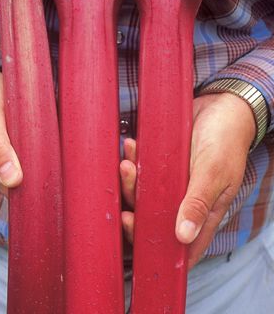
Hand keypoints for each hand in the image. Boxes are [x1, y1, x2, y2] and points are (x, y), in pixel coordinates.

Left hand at [120, 93, 255, 268]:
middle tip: (126, 202)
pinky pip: (141, 166)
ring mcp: (170, 181)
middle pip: (153, 215)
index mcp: (202, 210)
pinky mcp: (161, 162)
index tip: (136, 234)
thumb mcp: (215, 174)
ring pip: (142, 191)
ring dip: (130, 181)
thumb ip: (199, 203)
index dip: (158, 245)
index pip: (180, 241)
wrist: (220, 106)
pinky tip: (131, 146)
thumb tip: (184, 236)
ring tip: (126, 164)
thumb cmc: (226, 140)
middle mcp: (183, 198)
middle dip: (135, 209)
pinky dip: (133, 158)